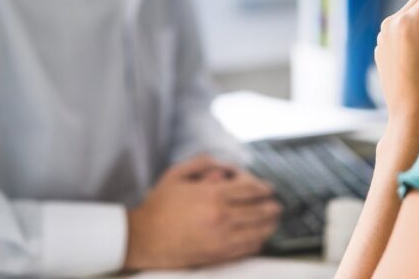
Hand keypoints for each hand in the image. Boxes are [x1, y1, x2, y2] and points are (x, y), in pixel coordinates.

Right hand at [123, 155, 281, 269]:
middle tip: (276, 206)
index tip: (269, 189)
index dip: (263, 189)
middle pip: (258, 211)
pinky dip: (257, 243)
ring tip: (273, 222)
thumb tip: (222, 164)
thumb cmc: (158, 206)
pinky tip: (259, 239)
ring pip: (257, 232)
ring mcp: (221, 238)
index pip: (250, 190)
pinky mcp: (217, 255)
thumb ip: (201, 163)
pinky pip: (246, 249)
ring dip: (269, 225)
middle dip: (271, 207)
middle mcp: (221, 216)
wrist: (142, 238)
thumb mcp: (176, 175)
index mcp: (212, 195)